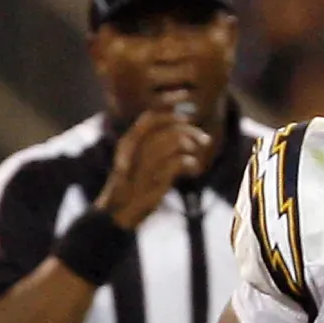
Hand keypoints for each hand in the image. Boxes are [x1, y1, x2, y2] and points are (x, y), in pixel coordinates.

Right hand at [96, 111, 210, 228]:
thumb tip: (182, 134)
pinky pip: (178, 162)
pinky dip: (190, 163)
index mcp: (129, 142)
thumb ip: (155, 147)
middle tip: (205, 141)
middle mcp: (135, 149)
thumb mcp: (140, 163)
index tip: (187, 108)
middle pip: (167, 129)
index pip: (150, 117)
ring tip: (197, 155)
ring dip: (191, 145)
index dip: (170, 109)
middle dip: (190, 131)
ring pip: (174, 142)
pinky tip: (193, 169)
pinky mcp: (155, 180)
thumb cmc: (132, 187)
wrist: (117, 214)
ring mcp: (145, 164)